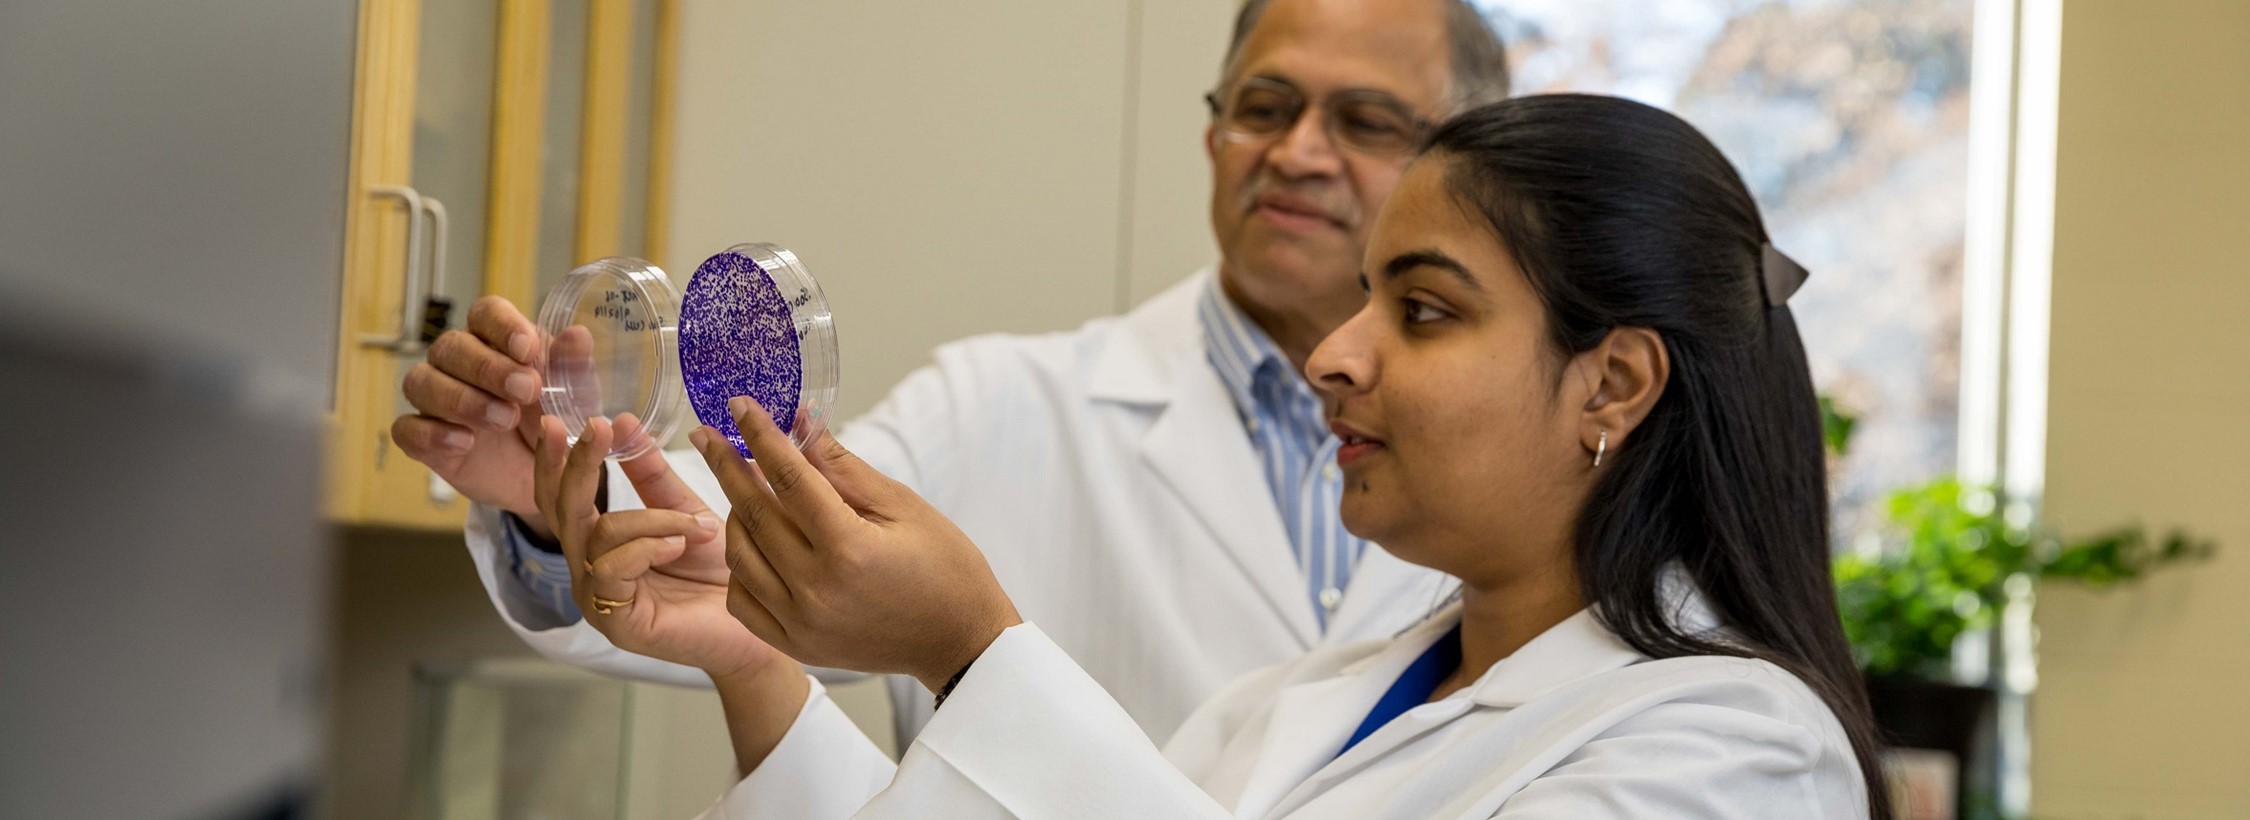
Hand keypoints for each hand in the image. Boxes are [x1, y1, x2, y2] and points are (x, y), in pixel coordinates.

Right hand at [393, 296, 555, 531]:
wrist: (544, 475)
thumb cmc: (553, 420)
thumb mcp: (573, 397)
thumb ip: (573, 367)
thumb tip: (578, 336)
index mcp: (495, 340)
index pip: (486, 313)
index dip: (502, 325)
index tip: (527, 348)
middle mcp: (458, 363)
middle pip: (452, 346)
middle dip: (488, 367)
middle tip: (525, 390)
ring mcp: (435, 400)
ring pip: (422, 382)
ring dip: (462, 399)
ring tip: (503, 419)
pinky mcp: (423, 438)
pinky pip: (407, 428)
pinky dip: (432, 434)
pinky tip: (465, 442)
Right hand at [535, 413, 785, 679]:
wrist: (759, 622)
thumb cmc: (722, 572)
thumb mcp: (684, 510)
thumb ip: (651, 474)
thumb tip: (624, 421)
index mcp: (598, 545)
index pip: (561, 497)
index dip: (557, 459)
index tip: (561, 418)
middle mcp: (589, 571)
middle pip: (563, 510)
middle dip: (578, 464)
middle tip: (598, 428)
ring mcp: (598, 599)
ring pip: (599, 534)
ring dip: (653, 518)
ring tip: (699, 526)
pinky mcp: (617, 623)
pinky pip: (614, 569)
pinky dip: (649, 546)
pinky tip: (681, 545)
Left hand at [691, 396, 1022, 692]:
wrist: (958, 642)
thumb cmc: (944, 568)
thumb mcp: (903, 506)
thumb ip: (844, 467)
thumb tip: (802, 422)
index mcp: (849, 549)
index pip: (789, 479)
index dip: (762, 436)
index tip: (741, 406)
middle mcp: (816, 589)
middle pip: (754, 513)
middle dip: (728, 466)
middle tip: (707, 435)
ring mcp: (801, 622)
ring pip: (740, 555)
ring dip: (734, 513)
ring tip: (743, 488)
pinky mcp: (796, 644)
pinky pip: (743, 600)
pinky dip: (741, 565)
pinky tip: (752, 541)